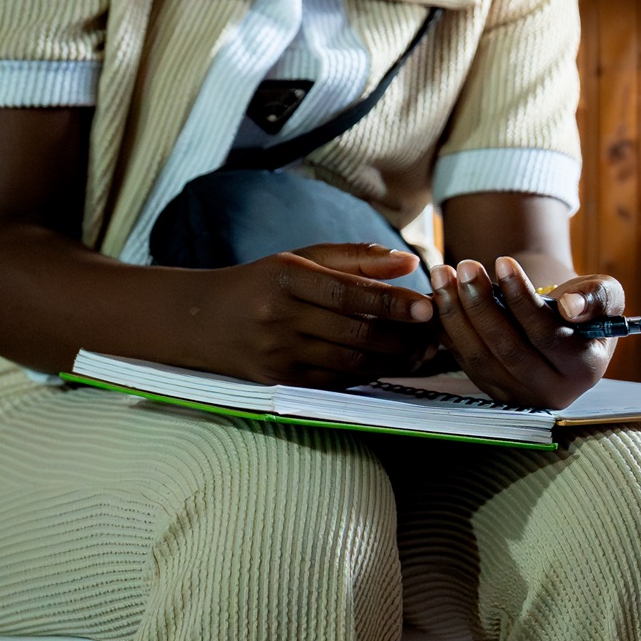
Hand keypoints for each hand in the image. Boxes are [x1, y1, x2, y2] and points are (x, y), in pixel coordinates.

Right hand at [193, 243, 436, 387]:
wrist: (202, 321)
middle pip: (354, 331)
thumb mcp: (303, 259)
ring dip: (393, 360)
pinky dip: (368, 375)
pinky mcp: (279, 382)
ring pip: (349, 361)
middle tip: (438, 334)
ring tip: (424, 352)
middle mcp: (280, 317)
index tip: (428, 307)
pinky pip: (334, 381)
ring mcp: (278, 353)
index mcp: (287, 277)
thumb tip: (410, 264)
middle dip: (403, 336)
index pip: (349, 292)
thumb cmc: (264, 283)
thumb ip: (358, 258)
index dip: (392, 302)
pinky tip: (391, 366)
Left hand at [429, 255, 620, 408]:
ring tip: (443, 275)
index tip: (502, 261)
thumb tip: (571, 306)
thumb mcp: (606, 295)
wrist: (567, 331)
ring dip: (456, 314)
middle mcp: (552, 391)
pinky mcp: (494, 392)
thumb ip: (598, 296)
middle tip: (464, 266)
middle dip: (481, 304)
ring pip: (480, 357)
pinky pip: (465, 362)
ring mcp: (520, 396)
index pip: (546, 334)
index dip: (521, 298)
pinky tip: (438, 298)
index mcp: (585, 369)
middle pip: (508, 348)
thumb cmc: (587, 306)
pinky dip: (448, 330)